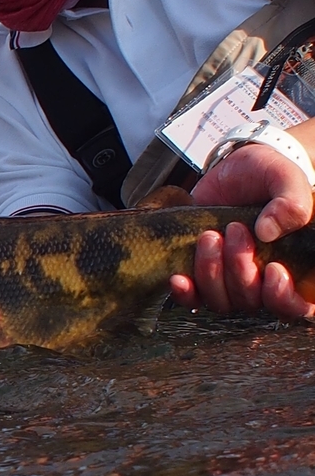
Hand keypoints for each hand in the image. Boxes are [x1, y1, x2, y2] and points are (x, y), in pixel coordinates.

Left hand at [169, 141, 314, 318]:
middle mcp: (262, 281)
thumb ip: (291, 203)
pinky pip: (192, 299)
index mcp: (294, 267)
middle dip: (240, 268)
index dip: (283, 297)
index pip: (297, 306)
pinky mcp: (201, 275)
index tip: (273, 269)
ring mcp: (229, 281)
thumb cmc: (267, 176)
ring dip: (212, 272)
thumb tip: (269, 231)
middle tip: (235, 230)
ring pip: (221, 300)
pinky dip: (185, 292)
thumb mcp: (285, 179)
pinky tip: (178, 277)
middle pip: (251, 301)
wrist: (233, 169)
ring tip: (209, 236)